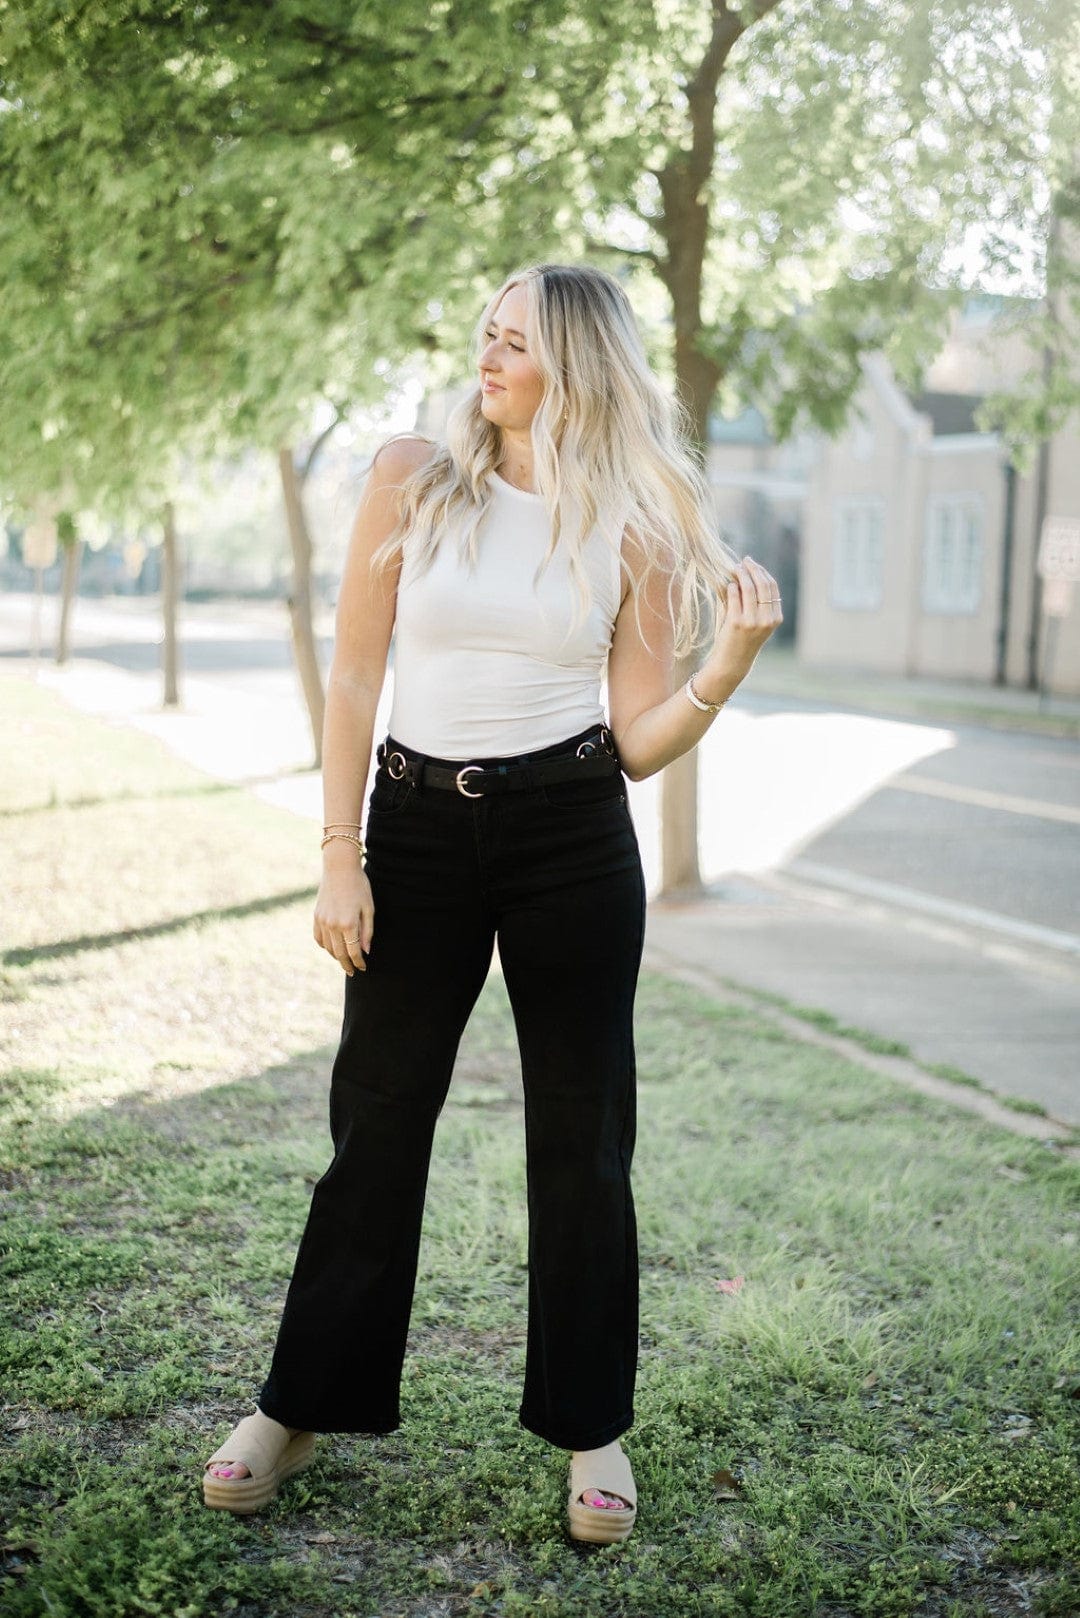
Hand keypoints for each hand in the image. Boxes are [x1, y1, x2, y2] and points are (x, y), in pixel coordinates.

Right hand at [313, 858, 373, 974]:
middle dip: (347, 965)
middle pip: (339, 953)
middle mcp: (333, 925)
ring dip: (336, 956)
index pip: (353, 952)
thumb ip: (367, 931)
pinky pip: (318, 938)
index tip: (363, 968)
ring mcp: (322, 921)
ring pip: (328, 947)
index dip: (359, 962)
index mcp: (348, 924)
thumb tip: (366, 951)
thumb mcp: (369, 908)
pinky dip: (325, 946)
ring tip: (344, 961)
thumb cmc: (359, 886)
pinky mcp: (316, 916)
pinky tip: (331, 948)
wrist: (339, 868)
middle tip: (352, 971)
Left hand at [706, 555, 781, 685]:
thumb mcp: (758, 623)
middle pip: (763, 585)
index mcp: (775, 618)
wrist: (732, 663)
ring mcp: (752, 621)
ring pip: (749, 588)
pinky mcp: (736, 622)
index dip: (763, 572)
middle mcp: (767, 619)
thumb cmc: (743, 640)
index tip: (753, 564)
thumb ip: (759, 603)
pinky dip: (732, 587)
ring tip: (735, 568)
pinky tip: (729, 584)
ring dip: (742, 574)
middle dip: (753, 569)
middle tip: (745, 560)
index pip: (772, 588)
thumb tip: (750, 574)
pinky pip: (734, 596)